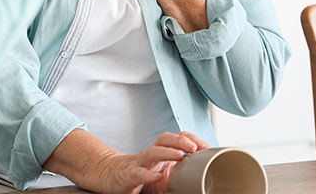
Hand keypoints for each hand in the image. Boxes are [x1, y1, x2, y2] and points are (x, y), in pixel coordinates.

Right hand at [94, 132, 209, 193]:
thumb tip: (201, 175)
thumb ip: (177, 169)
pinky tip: (156, 176)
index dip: (189, 139)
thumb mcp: (161, 169)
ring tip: (180, 155)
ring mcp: (139, 163)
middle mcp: (150, 154)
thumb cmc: (139, 172)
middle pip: (164, 139)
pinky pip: (138, 173)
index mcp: (159, 151)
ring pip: (153, 152)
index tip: (204, 146)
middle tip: (195, 147)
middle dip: (180, 141)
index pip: (174, 138)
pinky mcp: (129, 175)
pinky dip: (148, 175)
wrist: (111, 175)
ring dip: (167, 152)